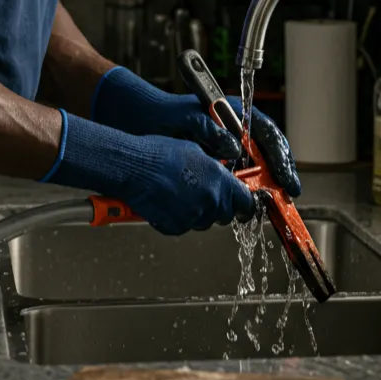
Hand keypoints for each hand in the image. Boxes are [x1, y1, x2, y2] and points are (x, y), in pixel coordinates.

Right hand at [45, 112, 255, 234]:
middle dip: (218, 207)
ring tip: (180, 194)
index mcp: (220, 181)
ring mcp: (193, 217)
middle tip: (203, 194)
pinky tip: (167, 202)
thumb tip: (221, 175)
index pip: (246, 203)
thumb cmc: (160, 153)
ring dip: (198, 212)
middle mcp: (210, 202)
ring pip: (204, 221)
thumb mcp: (196, 152)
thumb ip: (214, 169)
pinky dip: (178, 218)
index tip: (244, 205)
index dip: (245, 205)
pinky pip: (183, 226)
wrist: (134, 167)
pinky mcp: (175, 227)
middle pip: (225, 215)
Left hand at [92, 67, 301, 196]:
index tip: (286, 178)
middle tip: (287, 196)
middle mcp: (236, 132)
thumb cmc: (165, 115)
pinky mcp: (215, 164)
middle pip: (268, 154)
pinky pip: (236, 179)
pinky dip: (243, 192)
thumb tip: (234, 148)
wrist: (140, 122)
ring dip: (264, 187)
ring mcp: (227, 149)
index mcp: (235, 115)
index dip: (281, 157)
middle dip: (279, 175)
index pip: (268, 135)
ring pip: (255, 170)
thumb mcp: (188, 118)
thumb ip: (211, 130)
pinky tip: (244, 205)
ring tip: (270, 205)